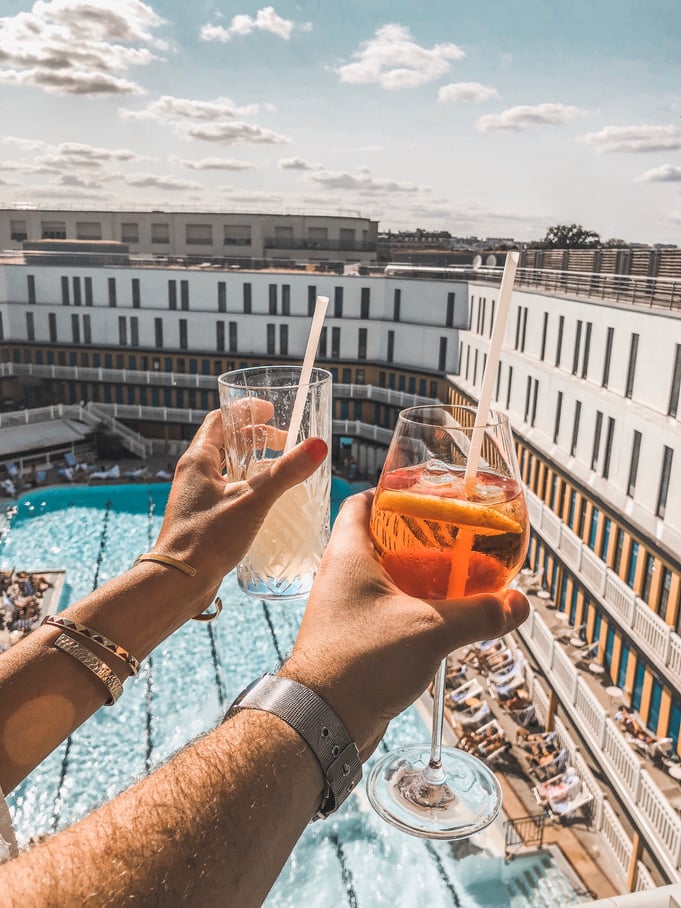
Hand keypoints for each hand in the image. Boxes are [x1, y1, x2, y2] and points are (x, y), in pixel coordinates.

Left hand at [152, 409, 326, 609]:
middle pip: (226, 443)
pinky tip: (266, 501)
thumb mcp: (253, 500)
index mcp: (198, 460)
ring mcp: (196, 497)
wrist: (179, 582)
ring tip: (280, 468)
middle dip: (256, 437)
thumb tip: (318, 445)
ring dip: (254, 463)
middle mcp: (193, 474)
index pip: (220, 420)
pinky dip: (248, 486)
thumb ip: (286, 472)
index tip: (270, 409)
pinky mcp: (202, 517)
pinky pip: (227, 491)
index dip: (246, 410)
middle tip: (285, 442)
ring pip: (227, 468)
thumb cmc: (208, 538)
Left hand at [280, 490, 529, 758]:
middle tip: (456, 536)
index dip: (392, 492)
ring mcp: (347, 608)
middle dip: (420, 537)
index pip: (363, 503)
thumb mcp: (430, 630)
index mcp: (348, 554)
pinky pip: (388, 610)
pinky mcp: (355, 637)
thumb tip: (518, 603)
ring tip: (459, 576)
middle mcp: (343, 575)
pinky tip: (444, 619)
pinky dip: (415, 607)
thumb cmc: (360, 663)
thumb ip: (478, 613)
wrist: (324, 721)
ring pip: (388, 578)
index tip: (426, 493)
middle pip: (382, 539)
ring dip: (421, 576)